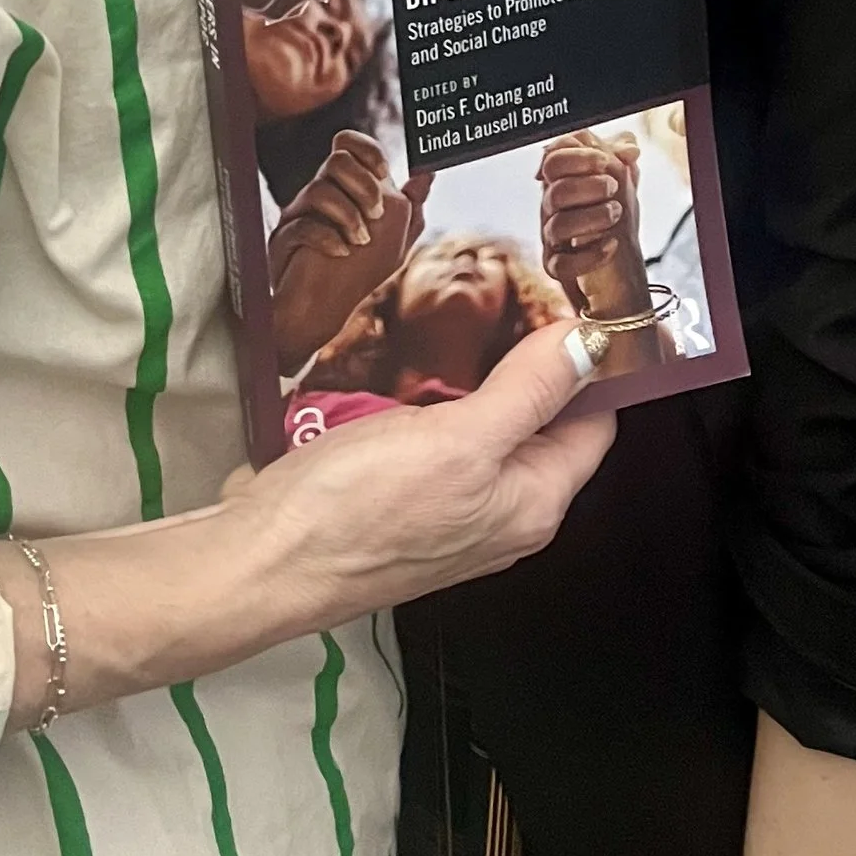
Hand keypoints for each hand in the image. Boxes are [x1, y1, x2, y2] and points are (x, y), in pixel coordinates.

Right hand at [226, 320, 612, 619]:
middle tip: (500, 295)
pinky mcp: (399, 496)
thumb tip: (587, 346)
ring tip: (446, 324)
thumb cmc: (354, 514)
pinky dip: (423, 397)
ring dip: (465, 374)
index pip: (592, 422)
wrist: (262, 559)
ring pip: (478, 422)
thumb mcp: (458, 439)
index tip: (563, 301)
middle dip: (521, 359)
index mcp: (532, 504)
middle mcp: (498, 513)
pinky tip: (401, 369)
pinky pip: (429, 434)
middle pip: (535, 419)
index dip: (585, 361)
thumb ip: (529, 391)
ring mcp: (447, 507)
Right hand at [266, 132, 431, 372]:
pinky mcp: (282, 239)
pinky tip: (341, 253)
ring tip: (360, 242)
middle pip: (337, 159)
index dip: (367, 150)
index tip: (383, 172)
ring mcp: (299, 215)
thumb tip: (428, 172)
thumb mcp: (394, 240)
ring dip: (348, 216)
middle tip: (376, 216)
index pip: (348, 144)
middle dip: (364, 187)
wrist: (322, 311)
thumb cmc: (357, 273)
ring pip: (319, 188)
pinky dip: (327, 239)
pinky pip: (302, 225)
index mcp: (344, 188)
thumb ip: (411, 205)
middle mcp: (320, 195)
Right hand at [539, 130, 662, 370]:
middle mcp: (551, 208)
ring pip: (557, 226)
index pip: (553, 158)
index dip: (578, 156)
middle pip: (555, 191)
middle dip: (588, 186)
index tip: (605, 161)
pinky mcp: (557, 267)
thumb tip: (629, 149)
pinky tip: (611, 246)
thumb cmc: (614, 213)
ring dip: (592, 218)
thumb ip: (623, 152)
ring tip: (616, 213)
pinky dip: (589, 256)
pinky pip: (562, 265)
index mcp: (562, 180)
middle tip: (613, 188)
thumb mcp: (621, 175)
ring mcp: (552, 238)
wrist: (621, 264)